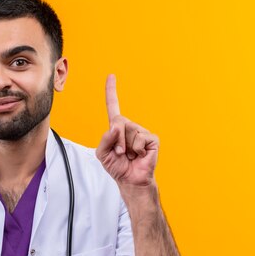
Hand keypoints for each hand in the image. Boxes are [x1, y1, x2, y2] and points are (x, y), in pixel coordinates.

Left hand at [96, 74, 158, 188]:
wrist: (131, 180)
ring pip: (129, 130)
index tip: (111, 76)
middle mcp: (130, 127)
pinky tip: (140, 155)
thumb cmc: (117, 166)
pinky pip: (140, 138)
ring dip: (126, 146)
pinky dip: (137, 149)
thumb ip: (104, 139)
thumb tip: (115, 127)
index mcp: (117, 128)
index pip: (113, 106)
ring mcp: (142, 131)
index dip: (111, 91)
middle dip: (116, 139)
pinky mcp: (152, 138)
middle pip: (118, 121)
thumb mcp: (102, 154)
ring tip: (130, 155)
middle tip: (120, 153)